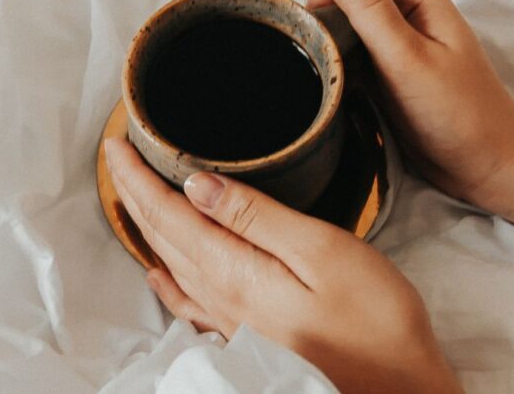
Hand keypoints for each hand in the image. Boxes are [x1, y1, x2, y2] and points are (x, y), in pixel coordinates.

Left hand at [104, 137, 461, 393]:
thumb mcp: (322, 251)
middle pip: (162, 238)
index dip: (138, 178)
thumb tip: (197, 186)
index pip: (168, 215)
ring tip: (133, 198)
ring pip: (171, 265)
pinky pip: (189, 301)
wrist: (397, 390)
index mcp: (236, 272)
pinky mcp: (249, 336)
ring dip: (147, 228)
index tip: (116, 145)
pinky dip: (167, 280)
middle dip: (134, 194)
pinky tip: (160, 275)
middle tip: (116, 158)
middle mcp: (223, 299)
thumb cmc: (375, 319)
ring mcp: (233, 322)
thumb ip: (256, 217)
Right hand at [310, 0, 513, 317]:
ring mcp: (399, 46)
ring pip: (345, 34)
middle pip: (345, 3)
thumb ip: (367, 8)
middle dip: (324, 27)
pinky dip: (340, 72)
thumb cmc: (459, 114)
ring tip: (327, 80)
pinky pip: (353, 61)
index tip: (307, 34)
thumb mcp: (407, 57)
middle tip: (319, 64)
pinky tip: (335, 91)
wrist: (487, 167)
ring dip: (330, 52)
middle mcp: (409, 14)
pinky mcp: (391, 75)